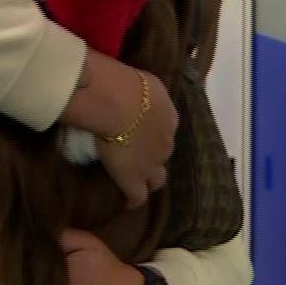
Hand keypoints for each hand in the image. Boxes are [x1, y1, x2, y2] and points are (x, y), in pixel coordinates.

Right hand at [94, 72, 172, 208]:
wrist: (116, 102)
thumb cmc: (125, 83)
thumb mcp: (142, 80)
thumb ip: (142, 90)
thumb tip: (132, 89)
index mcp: (168, 116)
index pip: (165, 129)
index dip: (154, 134)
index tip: (143, 134)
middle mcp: (166, 142)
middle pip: (164, 155)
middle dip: (155, 157)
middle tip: (139, 158)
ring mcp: (152, 163)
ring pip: (156, 178)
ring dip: (148, 178)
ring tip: (135, 181)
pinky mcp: (134, 179)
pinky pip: (137, 196)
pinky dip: (133, 200)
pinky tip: (127, 204)